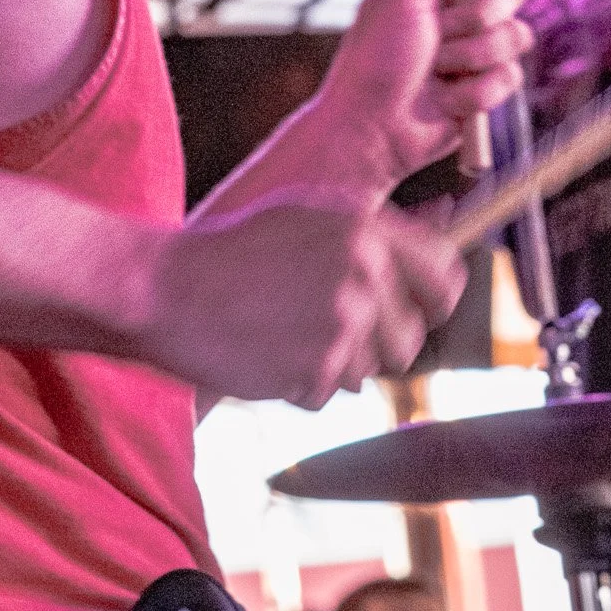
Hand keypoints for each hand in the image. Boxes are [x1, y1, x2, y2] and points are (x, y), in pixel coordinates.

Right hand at [135, 188, 466, 406]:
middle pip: (412, 336)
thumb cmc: (233, 250)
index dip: (435, 298)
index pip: (445, 274)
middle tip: (334, 333)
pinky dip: (301, 386)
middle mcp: (363, 274)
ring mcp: (340, 324)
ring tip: (287, 336)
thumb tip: (444, 223)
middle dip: (380, 344)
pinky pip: (328, 395)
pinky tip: (267, 355)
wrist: (165, 287)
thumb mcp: (309, 215)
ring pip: (369, 371)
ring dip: (336, 365)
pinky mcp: (314, 368)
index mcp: (365, 230)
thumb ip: (376, 227)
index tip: (418, 309)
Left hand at [313, 0, 532, 192]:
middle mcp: (459, 8)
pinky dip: (475, 92)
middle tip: (443, 29)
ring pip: (515, 36)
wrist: (373, 133)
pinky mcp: (486, 86)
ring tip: (436, 72)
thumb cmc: (374, 62)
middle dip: (481, 12)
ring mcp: (476, 48)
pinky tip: (446, 101)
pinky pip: (508, 78)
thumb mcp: (400, 0)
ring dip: (472, 58)